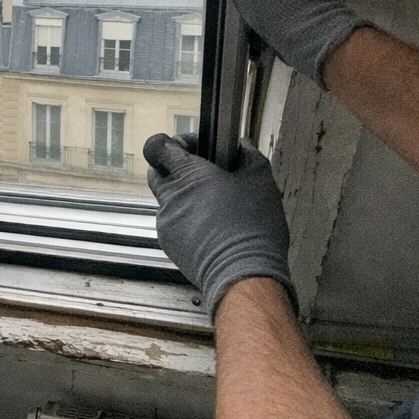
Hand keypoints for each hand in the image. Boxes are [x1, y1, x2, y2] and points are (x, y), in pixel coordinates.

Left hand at [143, 133, 295, 317]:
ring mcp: (166, 223)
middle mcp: (170, 197)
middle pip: (158, 172)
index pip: (157, 147)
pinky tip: (214, 228)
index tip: (195, 148)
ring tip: (217, 206)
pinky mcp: (170, 245)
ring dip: (185, 198)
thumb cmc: (252, 227)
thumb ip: (248, 156)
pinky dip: (187, 221)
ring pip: (167, 200)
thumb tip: (242, 146)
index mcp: (187, 175)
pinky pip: (173, 224)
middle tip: (206, 176)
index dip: (173, 143)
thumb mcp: (261, 181)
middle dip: (177, 170)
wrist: (244, 274)